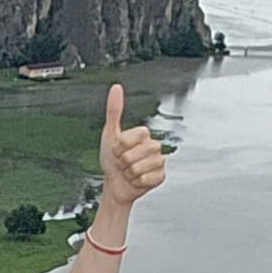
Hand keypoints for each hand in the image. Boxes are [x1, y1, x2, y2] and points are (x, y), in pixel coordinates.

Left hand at [96, 82, 167, 222]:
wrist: (115, 185)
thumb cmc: (111, 160)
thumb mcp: (110, 133)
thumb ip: (114, 110)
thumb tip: (116, 87)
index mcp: (144, 135)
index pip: (134, 136)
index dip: (120, 146)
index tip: (117, 150)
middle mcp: (154, 146)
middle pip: (137, 153)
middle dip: (124, 161)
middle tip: (122, 163)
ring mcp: (159, 162)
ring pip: (141, 168)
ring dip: (129, 173)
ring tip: (128, 172)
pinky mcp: (161, 177)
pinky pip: (148, 179)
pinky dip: (137, 183)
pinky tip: (136, 181)